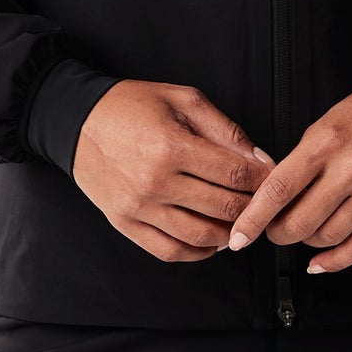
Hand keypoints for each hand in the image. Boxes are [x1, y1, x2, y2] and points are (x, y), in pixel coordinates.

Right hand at [70, 80, 277, 262]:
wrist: (78, 122)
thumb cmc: (130, 106)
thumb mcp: (183, 99)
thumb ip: (224, 129)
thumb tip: (258, 159)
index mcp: (171, 146)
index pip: (234, 173)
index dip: (262, 179)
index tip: (273, 179)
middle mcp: (155, 182)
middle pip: (223, 207)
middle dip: (252, 207)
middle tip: (263, 203)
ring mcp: (139, 207)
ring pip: (201, 236)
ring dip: (229, 233)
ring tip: (240, 221)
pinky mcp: (125, 224)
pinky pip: (169, 250)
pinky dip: (197, 252)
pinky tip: (211, 241)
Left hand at [225, 83, 351, 273]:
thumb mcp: (323, 124)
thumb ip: (299, 162)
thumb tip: (272, 200)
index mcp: (326, 142)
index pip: (279, 189)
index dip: (253, 219)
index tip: (238, 237)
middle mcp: (351, 168)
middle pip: (301, 222)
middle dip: (279, 234)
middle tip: (273, 230)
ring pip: (328, 237)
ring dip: (307, 242)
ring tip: (303, 231)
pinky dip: (336, 261)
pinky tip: (320, 262)